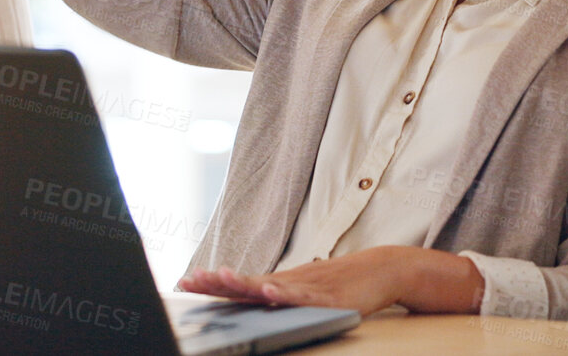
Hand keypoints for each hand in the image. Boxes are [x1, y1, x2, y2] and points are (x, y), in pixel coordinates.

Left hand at [176, 247, 482, 316]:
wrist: (383, 269)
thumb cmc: (342, 281)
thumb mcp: (305, 289)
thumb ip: (279, 294)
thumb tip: (250, 298)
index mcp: (281, 282)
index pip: (240, 283)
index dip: (212, 284)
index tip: (185, 282)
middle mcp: (290, 281)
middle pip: (247, 282)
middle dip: (217, 282)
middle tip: (190, 280)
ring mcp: (308, 287)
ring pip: (270, 285)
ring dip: (244, 282)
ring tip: (220, 278)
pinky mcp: (328, 296)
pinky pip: (303, 296)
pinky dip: (285, 293)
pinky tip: (269, 292)